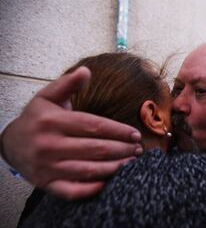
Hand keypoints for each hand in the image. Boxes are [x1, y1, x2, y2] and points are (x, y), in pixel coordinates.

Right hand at [1, 67, 142, 199]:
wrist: (10, 145)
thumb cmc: (35, 119)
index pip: (94, 126)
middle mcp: (50, 145)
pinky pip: (72, 190)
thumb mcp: (47, 97)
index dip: (118, 131)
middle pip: (95, 149)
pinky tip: (108, 183)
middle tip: (138, 150)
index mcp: (53, 121)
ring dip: (114, 168)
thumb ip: (67, 84)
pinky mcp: (47, 184)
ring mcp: (47, 167)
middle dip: (122, 149)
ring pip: (88, 170)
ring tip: (132, 163)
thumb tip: (86, 70)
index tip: (135, 134)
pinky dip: (91, 189)